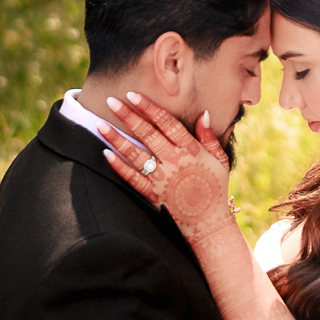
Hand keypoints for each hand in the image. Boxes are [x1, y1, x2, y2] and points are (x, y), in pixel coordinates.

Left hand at [100, 92, 232, 239]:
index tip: (133, 95)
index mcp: (190, 150)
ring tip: (100, 125)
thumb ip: (209, 136)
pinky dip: (118, 166)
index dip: (149, 108)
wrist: (209, 224)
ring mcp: (161, 179)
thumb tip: (203, 113)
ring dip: (117, 139)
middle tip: (111, 101)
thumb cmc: (214, 188)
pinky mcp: (152, 195)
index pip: (166, 123)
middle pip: (148, 134)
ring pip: (135, 154)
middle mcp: (174, 162)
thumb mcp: (220, 160)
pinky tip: (105, 154)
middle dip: (128, 117)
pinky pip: (132, 178)